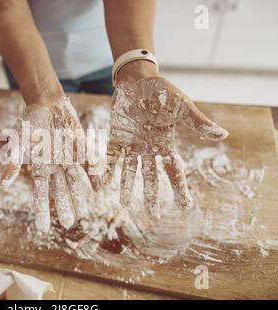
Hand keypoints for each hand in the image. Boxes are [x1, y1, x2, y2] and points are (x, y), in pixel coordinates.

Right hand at [0, 96, 95, 231]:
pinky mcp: (81, 150)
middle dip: (64, 206)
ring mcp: (69, 160)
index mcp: (40, 168)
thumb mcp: (19, 140)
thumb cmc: (30, 122)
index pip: (40, 193)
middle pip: (60, 191)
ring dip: (79, 196)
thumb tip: (2, 183)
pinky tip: (99, 188)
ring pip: (75, 182)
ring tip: (84, 213)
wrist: (47, 104)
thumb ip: (13, 161)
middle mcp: (55, 168)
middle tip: (69, 224)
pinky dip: (93, 176)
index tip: (42, 229)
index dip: (41, 210)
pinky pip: (88, 165)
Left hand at [104, 74, 228, 216]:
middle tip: (154, 215)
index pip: (174, 170)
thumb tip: (223, 134)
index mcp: (165, 143)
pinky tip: (102, 184)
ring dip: (127, 187)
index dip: (180, 188)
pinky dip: (107, 170)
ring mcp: (131, 144)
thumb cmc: (162, 91)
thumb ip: (197, 121)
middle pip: (152, 176)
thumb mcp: (181, 106)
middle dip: (153, 194)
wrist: (137, 79)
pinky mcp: (115, 137)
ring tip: (124, 205)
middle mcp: (148, 148)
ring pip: (130, 171)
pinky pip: (111, 157)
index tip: (185, 206)